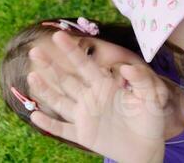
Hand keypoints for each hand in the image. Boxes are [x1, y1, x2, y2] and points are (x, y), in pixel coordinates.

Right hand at [25, 29, 170, 159]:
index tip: (58, 36)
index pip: (84, 64)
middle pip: (66, 79)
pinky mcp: (83, 134)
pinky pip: (63, 128)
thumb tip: (126, 67)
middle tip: (34, 50)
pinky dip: (49, 124)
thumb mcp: (152, 95)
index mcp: (105, 84)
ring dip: (45, 90)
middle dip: (50, 65)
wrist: (146, 147)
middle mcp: (91, 97)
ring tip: (31, 76)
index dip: (71, 50)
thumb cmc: (150, 118)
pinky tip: (35, 116)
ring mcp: (85, 116)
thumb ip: (142, 79)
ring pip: (60, 101)